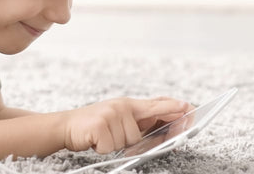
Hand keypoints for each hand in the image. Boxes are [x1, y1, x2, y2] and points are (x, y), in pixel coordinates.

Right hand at [62, 97, 188, 153]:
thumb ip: (138, 120)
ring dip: (113, 145)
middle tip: (113, 134)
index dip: (171, 107)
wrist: (65, 126)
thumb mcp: (117, 117)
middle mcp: (120, 106)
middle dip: (128, 140)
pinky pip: (111, 146)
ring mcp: (110, 114)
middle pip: (139, 133)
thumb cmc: (93, 125)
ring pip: (126, 142)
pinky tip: (95, 139)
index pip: (154, 105)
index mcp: (127, 105)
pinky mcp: (99, 125)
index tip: (187, 107)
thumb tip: (162, 126)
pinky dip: (102, 147)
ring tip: (101, 136)